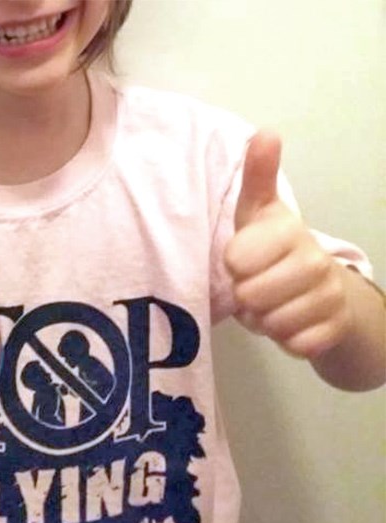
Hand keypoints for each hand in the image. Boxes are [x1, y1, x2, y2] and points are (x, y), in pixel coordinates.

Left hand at [224, 131, 352, 358]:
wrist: (318, 287)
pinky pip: (295, 344)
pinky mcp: (334, 328)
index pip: (237, 259)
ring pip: (272, 323)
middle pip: (252, 295)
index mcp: (289, 229)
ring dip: (261, 319)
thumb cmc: (273, 246)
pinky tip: (287, 322)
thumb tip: (266, 132)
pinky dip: (283, 340)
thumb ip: (258, 176)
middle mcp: (315, 260)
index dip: (232, 265)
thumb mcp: (258, 212)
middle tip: (253, 285)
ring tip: (268, 303)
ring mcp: (329, 295)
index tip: (241, 259)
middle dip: (245, 296)